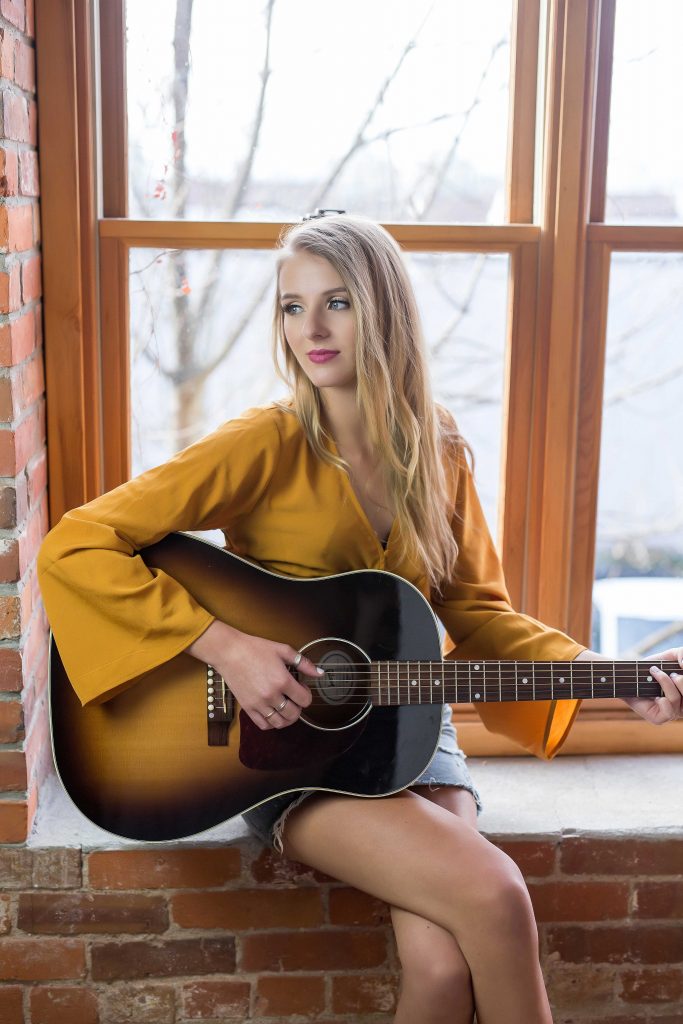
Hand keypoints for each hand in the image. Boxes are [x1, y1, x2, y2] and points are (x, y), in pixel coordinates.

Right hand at [186, 619, 319, 729]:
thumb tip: (320, 673)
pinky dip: (271, 723)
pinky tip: (273, 713)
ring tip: (285, 707)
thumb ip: (303, 663)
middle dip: (299, 707)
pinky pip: (263, 725)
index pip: (305, 700)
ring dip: (287, 718)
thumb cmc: (254, 648)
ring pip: (280, 723)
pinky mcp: (247, 707)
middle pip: (294, 714)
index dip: (307, 694)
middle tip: (294, 698)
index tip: (301, 687)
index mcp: (282, 681)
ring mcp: (259, 704)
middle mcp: (271, 695)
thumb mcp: (282, 650)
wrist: (229, 652)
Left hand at [622, 646, 682, 724]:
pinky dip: (663, 701)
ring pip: (678, 701)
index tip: (680, 665)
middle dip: (681, 681)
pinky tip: (656, 696)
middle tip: (670, 673)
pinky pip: (668, 712)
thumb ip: (682, 653)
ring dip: (667, 684)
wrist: (629, 675)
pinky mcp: (659, 718)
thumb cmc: (653, 666)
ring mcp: (672, 713)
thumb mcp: (670, 655)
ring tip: (655, 673)